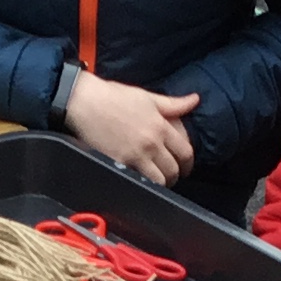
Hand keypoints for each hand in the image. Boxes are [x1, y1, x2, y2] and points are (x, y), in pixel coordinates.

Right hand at [65, 74, 199, 185]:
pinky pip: (138, 181)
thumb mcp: (147, 97)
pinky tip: (141, 181)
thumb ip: (173, 103)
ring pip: (158, 180)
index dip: (188, 163)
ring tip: (158, 181)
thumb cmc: (113, 96)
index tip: (185, 167)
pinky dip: (143, 183)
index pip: (185, 152)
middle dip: (175, 175)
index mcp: (160, 126)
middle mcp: (151, 143)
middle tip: (172, 176)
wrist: (85, 102)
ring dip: (161, 183)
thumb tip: (195, 100)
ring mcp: (135, 155)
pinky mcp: (119, 163)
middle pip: (173, 169)